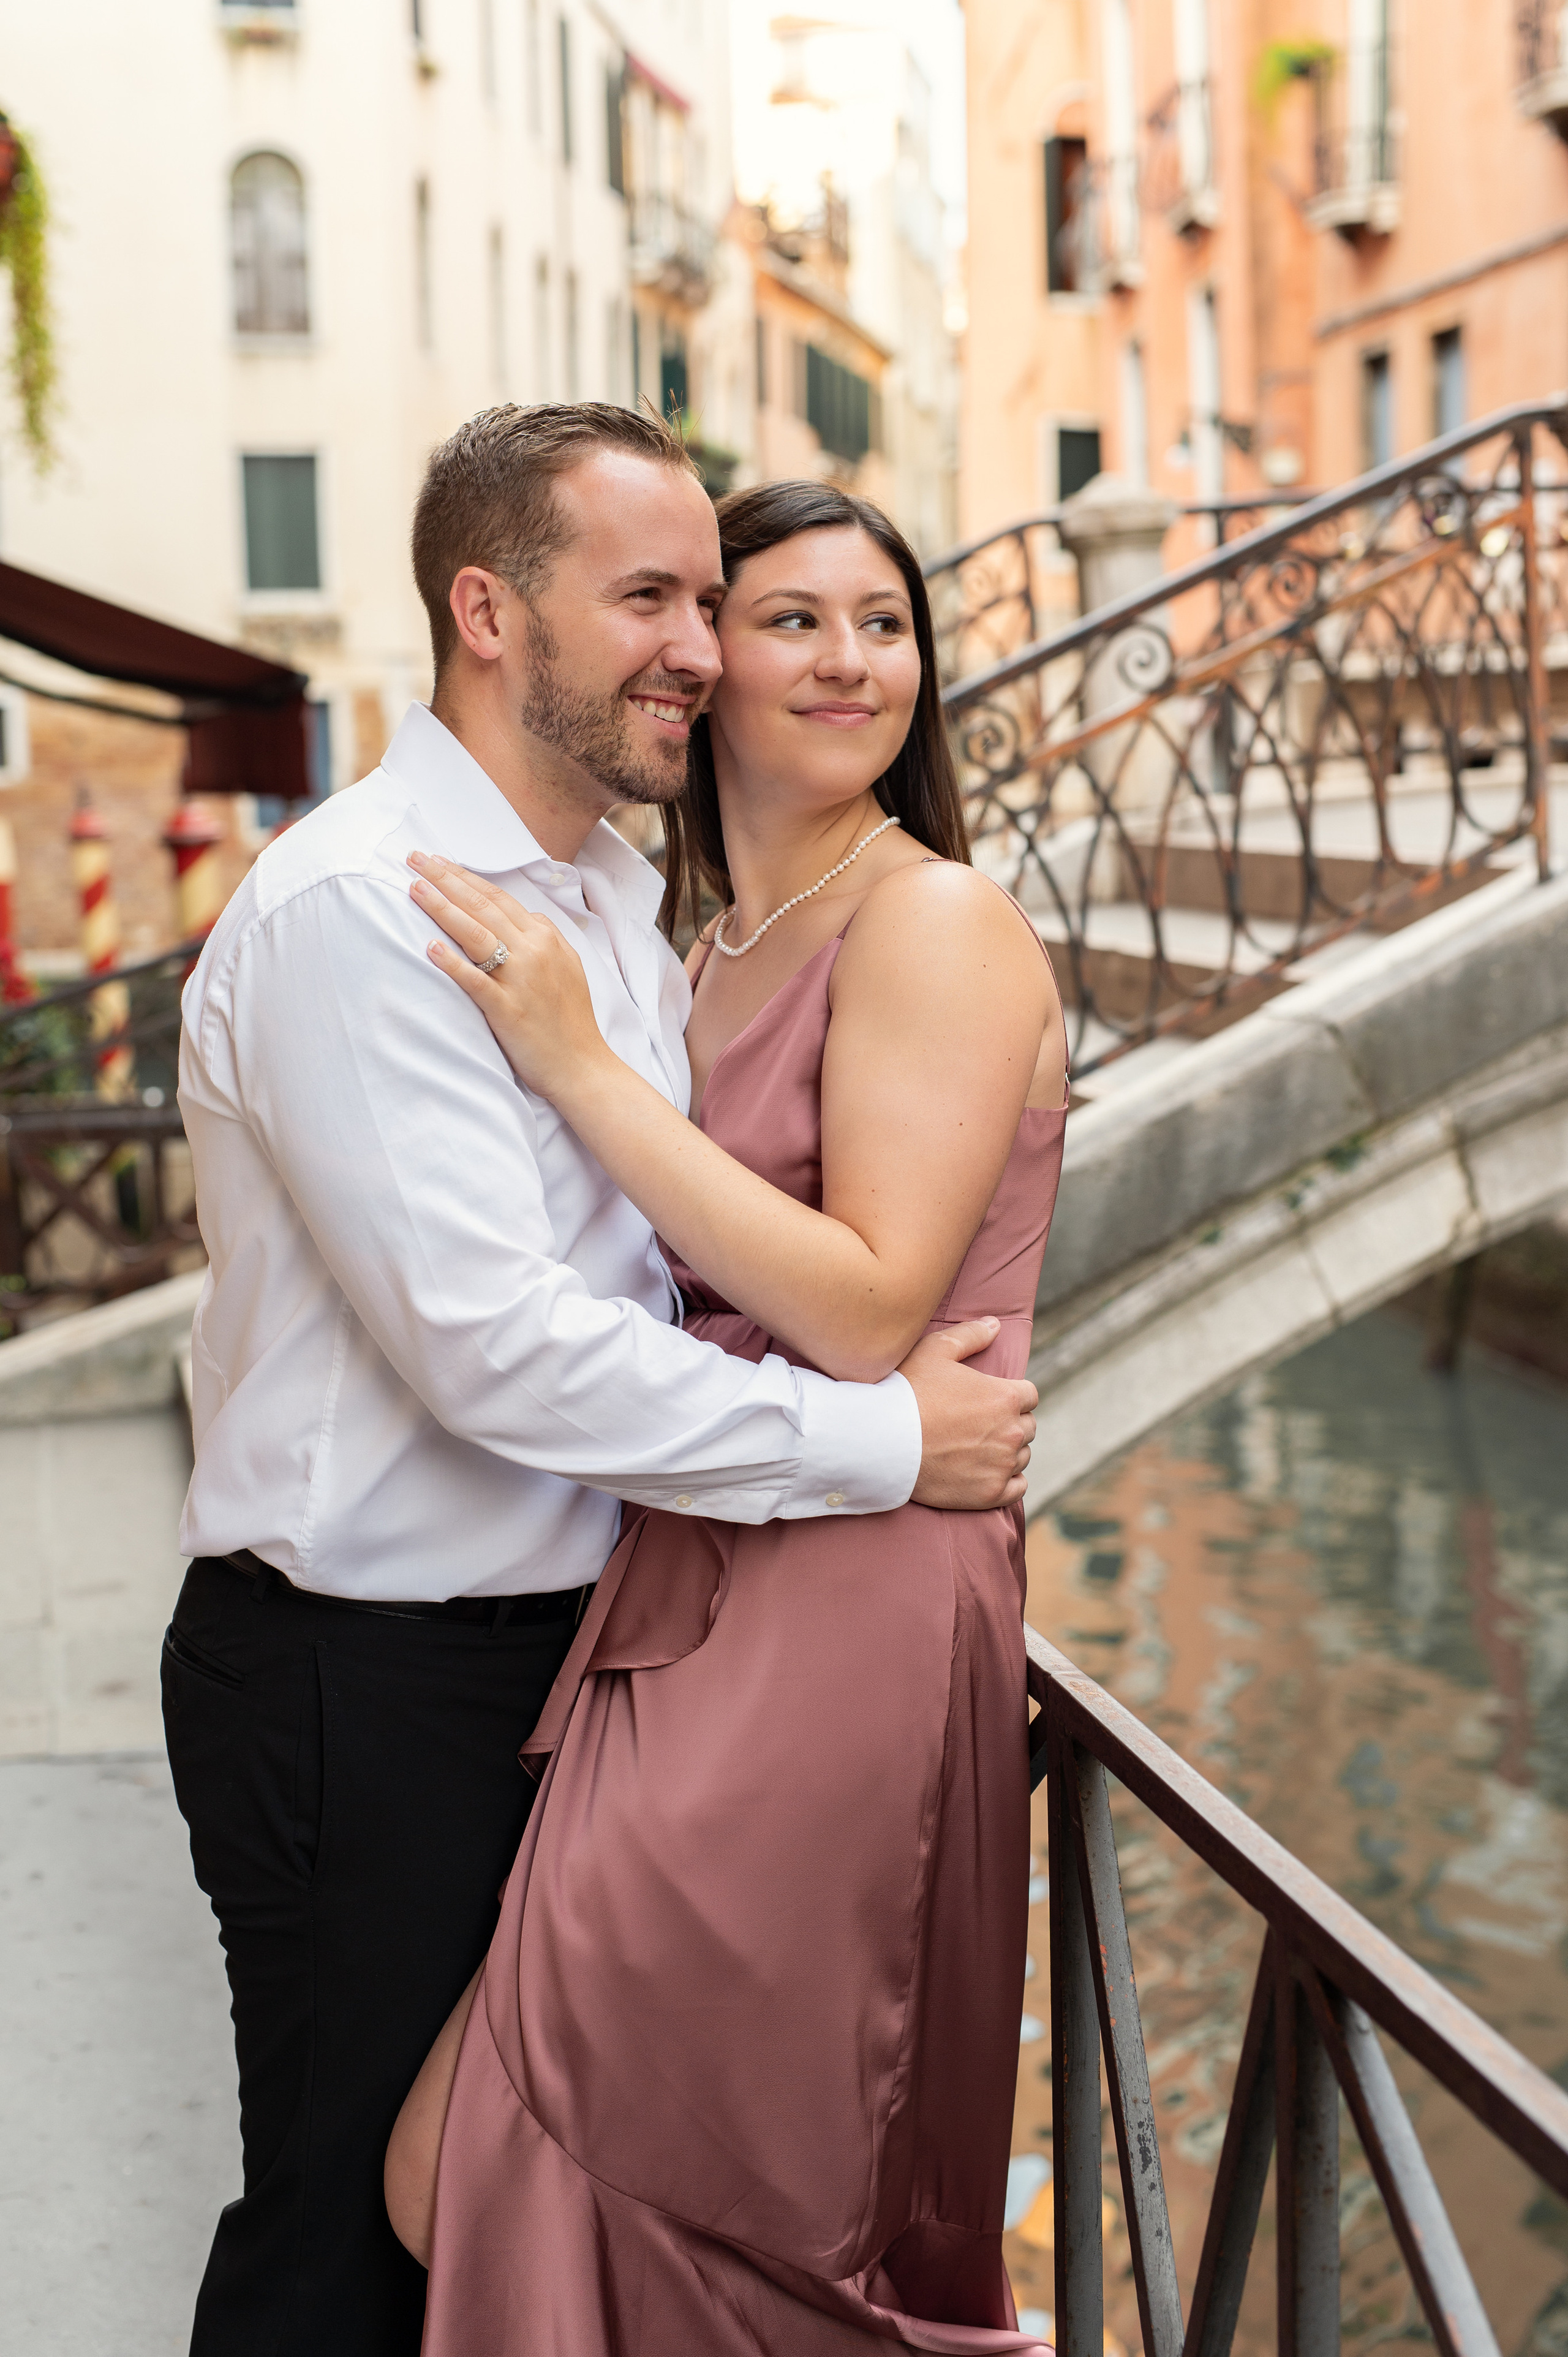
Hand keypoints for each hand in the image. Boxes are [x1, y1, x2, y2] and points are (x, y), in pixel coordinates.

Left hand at [408, 852, 609, 1104]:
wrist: (583, 1066)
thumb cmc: (570, 1020)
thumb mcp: (567, 966)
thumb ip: (545, 938)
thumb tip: (526, 917)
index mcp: (546, 937)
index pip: (497, 897)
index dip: (464, 877)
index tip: (437, 862)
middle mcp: (534, 951)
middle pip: (482, 906)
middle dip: (446, 879)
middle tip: (414, 859)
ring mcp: (521, 979)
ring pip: (476, 934)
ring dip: (443, 908)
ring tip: (414, 888)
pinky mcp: (508, 1009)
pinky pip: (476, 981)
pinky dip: (453, 963)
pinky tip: (430, 948)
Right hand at [900, 1319, 1037, 1510]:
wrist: (881, 1441)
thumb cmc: (906, 1391)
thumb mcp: (935, 1350)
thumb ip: (970, 1335)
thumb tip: (995, 1324)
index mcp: (1005, 1397)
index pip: (1029, 1395)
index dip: (1009, 1395)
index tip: (987, 1400)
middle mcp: (1011, 1432)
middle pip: (1027, 1426)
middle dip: (1008, 1422)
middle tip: (978, 1423)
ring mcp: (1002, 1465)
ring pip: (1022, 1456)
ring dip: (1007, 1451)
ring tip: (976, 1447)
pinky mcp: (990, 1494)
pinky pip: (1017, 1487)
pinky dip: (1008, 1480)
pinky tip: (987, 1472)